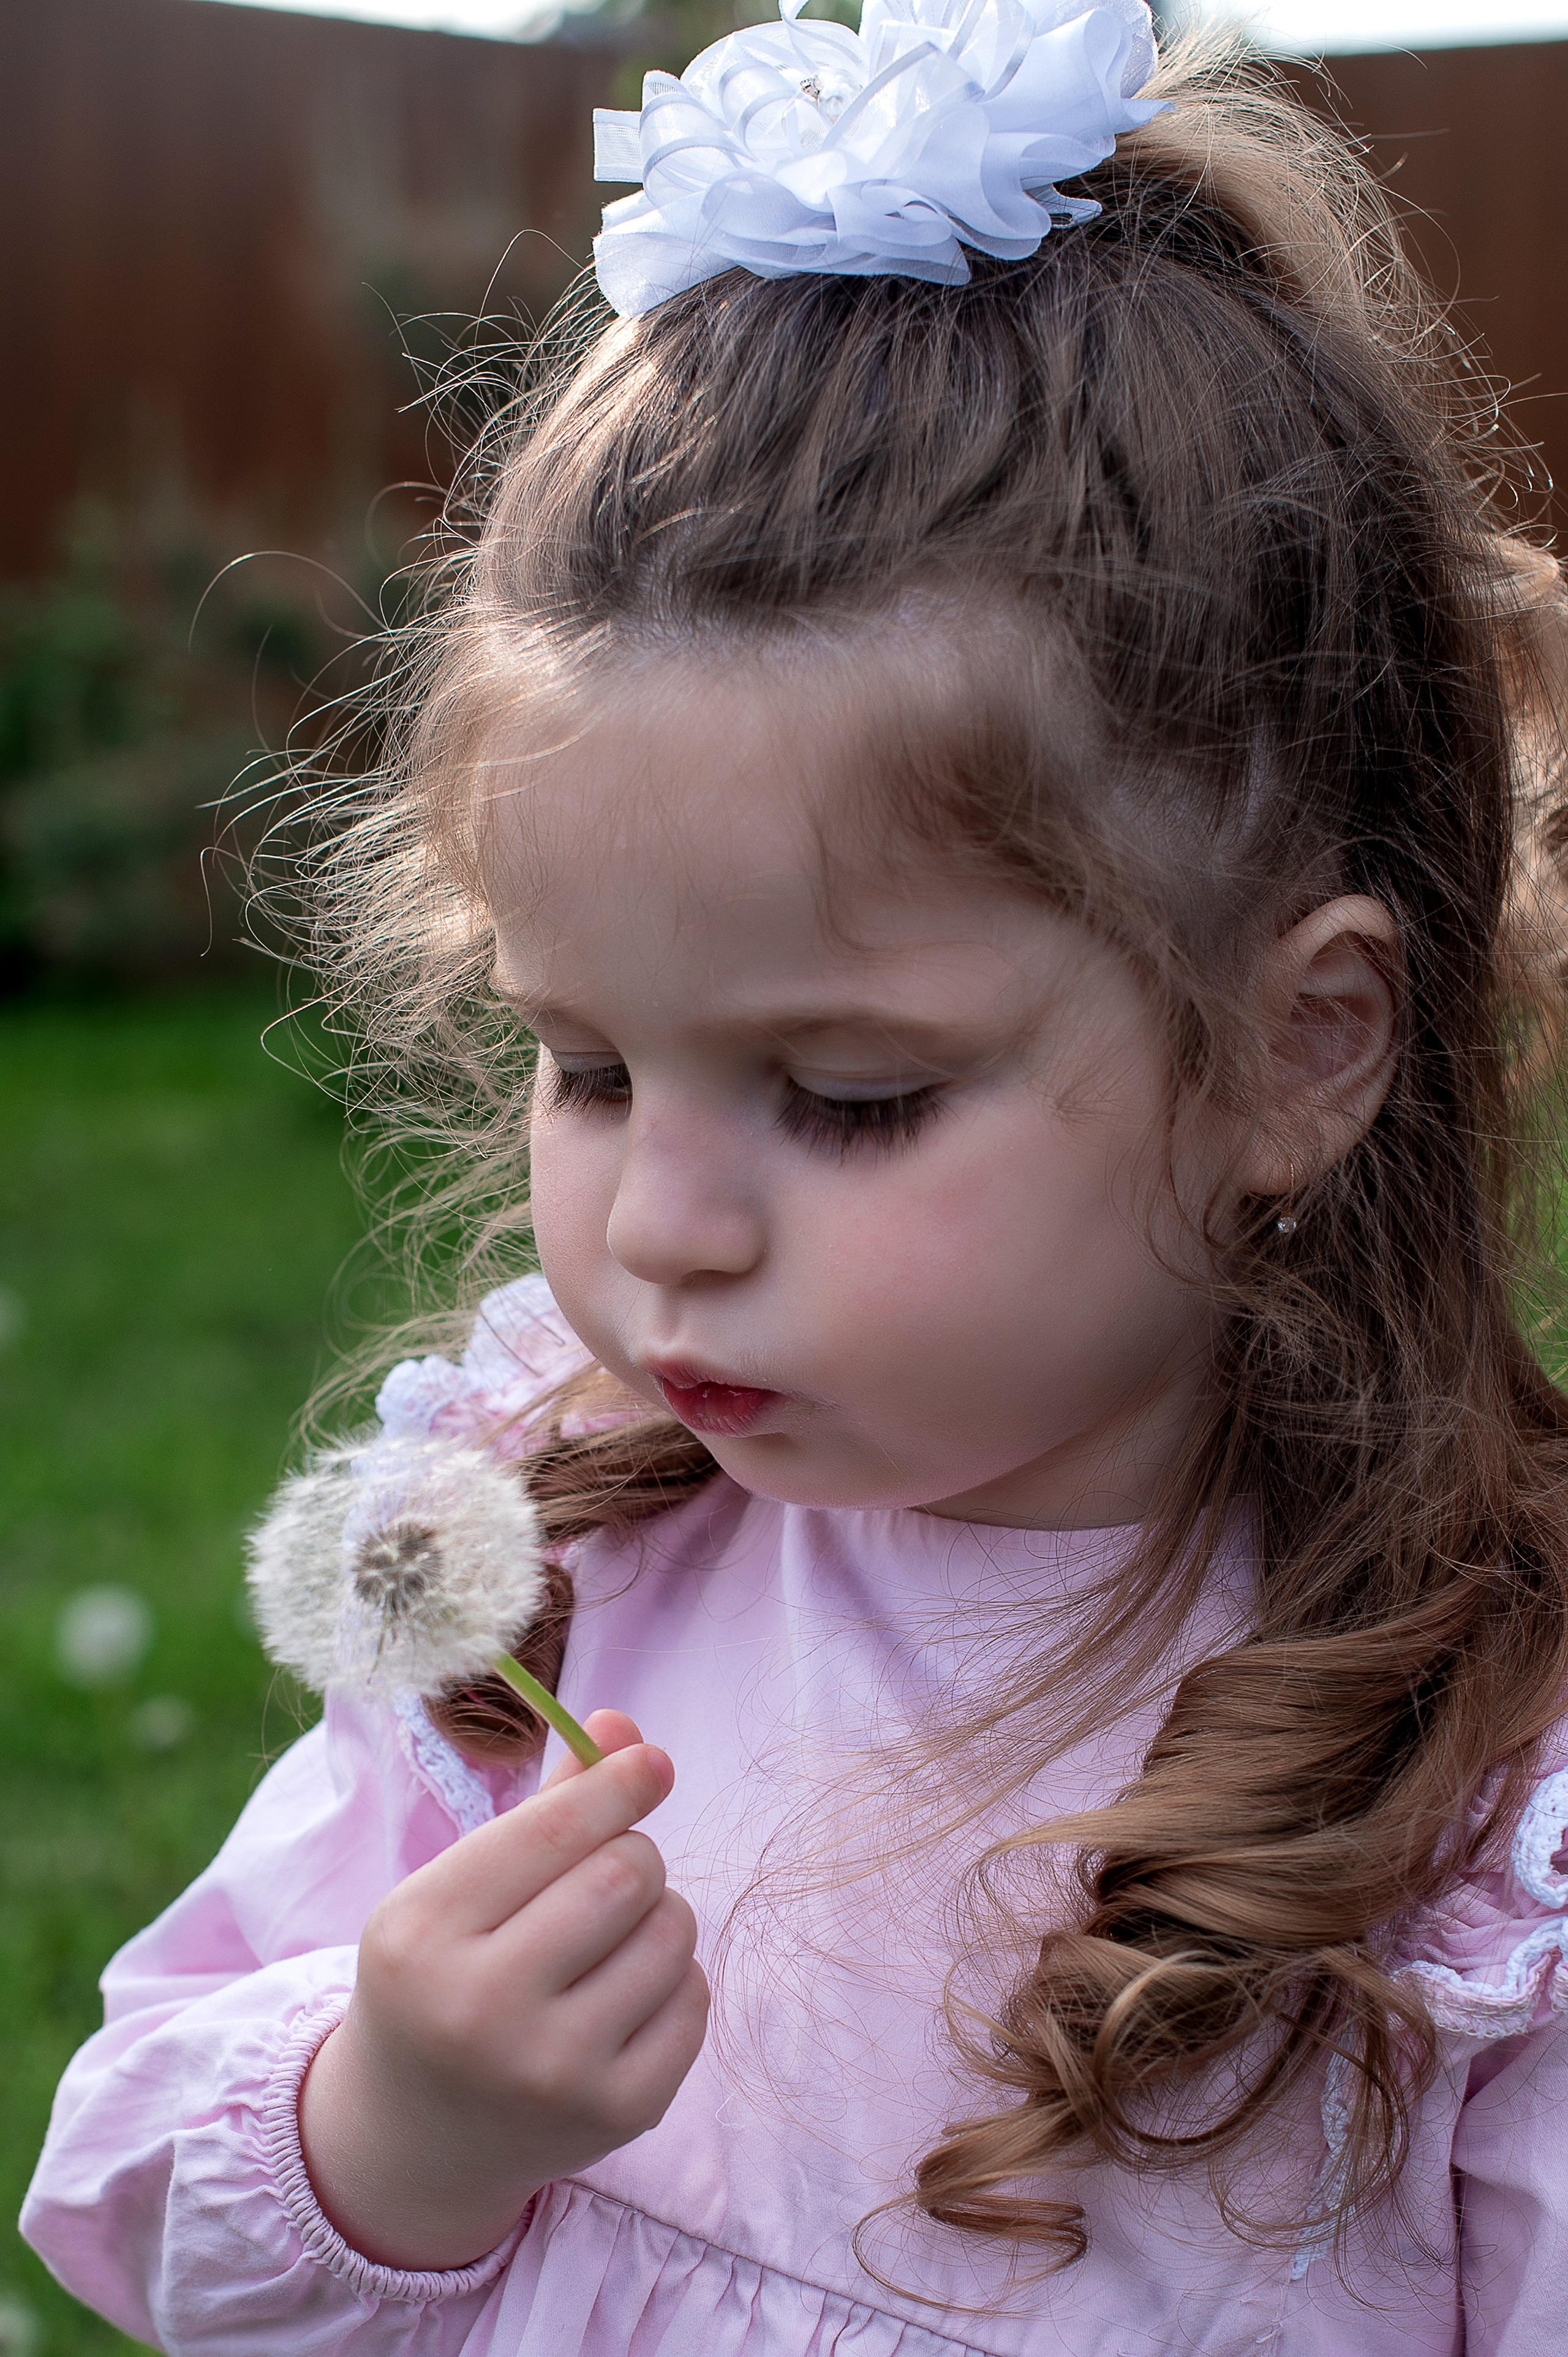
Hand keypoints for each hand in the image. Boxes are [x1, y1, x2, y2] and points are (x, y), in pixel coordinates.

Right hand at [298, 1712, 708, 2270]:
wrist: (415, 2139)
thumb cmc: (442, 1978)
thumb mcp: (458, 1888)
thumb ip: (546, 1807)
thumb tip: (625, 1730)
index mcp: (422, 1932)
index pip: (554, 1829)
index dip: (617, 1783)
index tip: (651, 1762)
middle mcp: (480, 2009)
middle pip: (626, 1874)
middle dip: (631, 1855)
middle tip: (602, 1880)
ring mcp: (551, 2073)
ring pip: (671, 1931)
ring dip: (657, 1915)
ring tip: (608, 1942)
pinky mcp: (616, 2114)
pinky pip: (695, 1998)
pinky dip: (675, 1980)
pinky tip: (622, 1999)